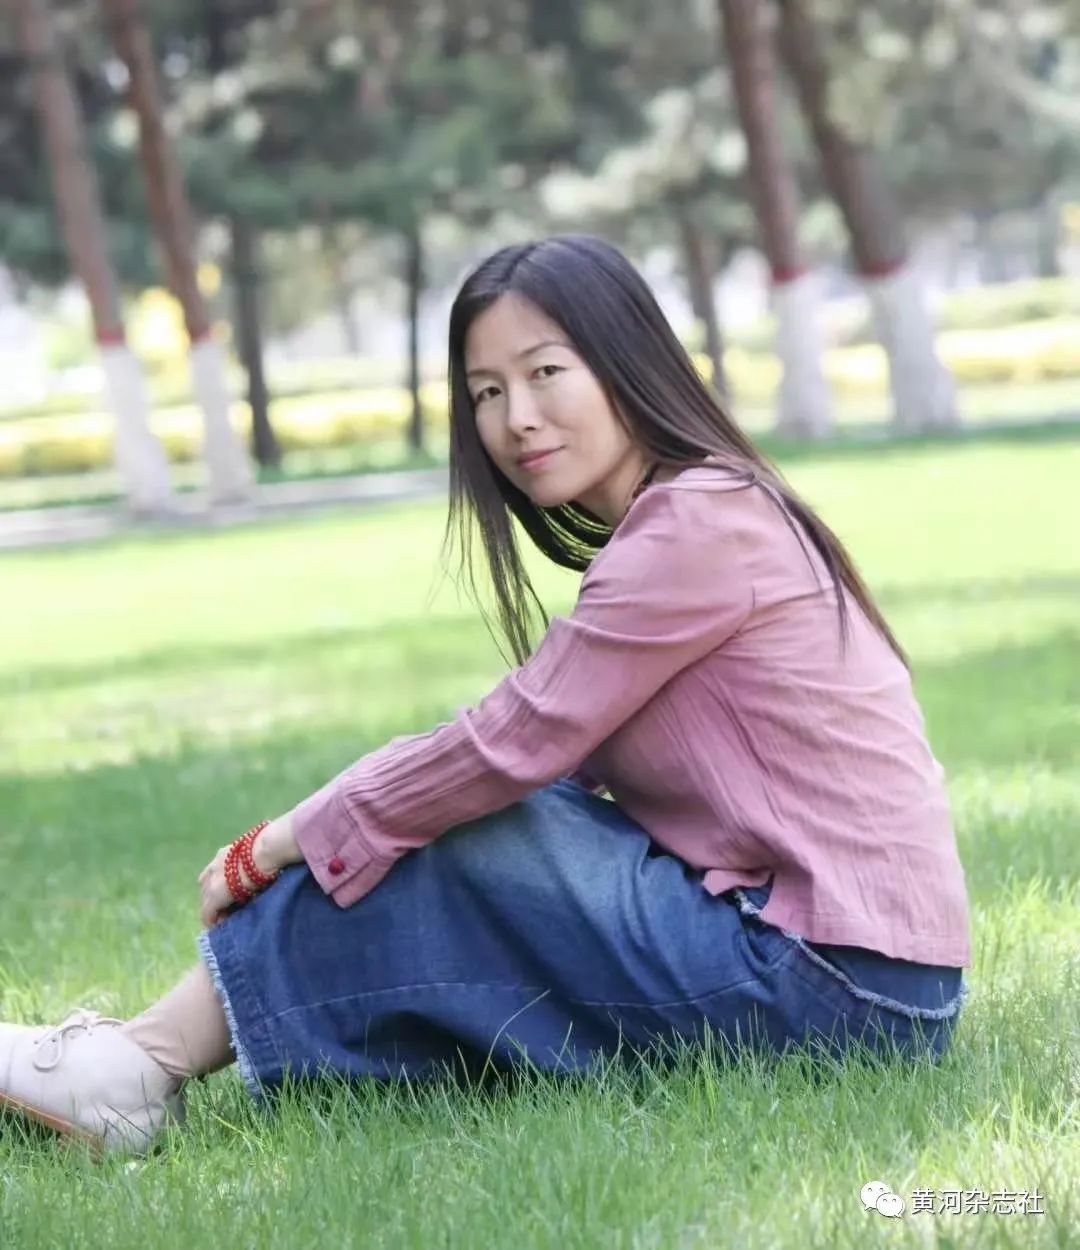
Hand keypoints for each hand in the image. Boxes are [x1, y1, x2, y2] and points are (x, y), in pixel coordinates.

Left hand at [198, 812, 302, 927]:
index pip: (213, 873)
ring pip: (204, 901)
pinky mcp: (215, 897)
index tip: (229, 897)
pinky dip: (213, 920)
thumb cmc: (270, 849)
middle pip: (205, 888)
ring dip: (213, 910)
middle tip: (227, 909)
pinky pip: (208, 914)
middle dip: (213, 899)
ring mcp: (212, 882)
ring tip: (226, 917)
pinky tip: (221, 925)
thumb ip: (253, 862)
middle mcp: (214, 867)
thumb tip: (264, 868)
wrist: (268, 850)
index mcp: (224, 855)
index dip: (218, 887)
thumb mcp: (257, 854)